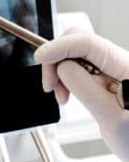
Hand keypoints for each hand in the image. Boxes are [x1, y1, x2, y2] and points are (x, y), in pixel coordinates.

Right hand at [34, 29, 128, 161]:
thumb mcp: (112, 119)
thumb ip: (86, 90)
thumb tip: (62, 68)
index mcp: (125, 66)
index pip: (87, 43)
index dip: (60, 46)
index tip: (40, 57)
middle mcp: (117, 62)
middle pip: (77, 42)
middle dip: (56, 59)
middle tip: (50, 85)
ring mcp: (108, 69)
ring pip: (73, 54)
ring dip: (58, 71)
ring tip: (61, 96)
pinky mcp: (100, 77)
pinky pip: (75, 67)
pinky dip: (63, 78)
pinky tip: (66, 94)